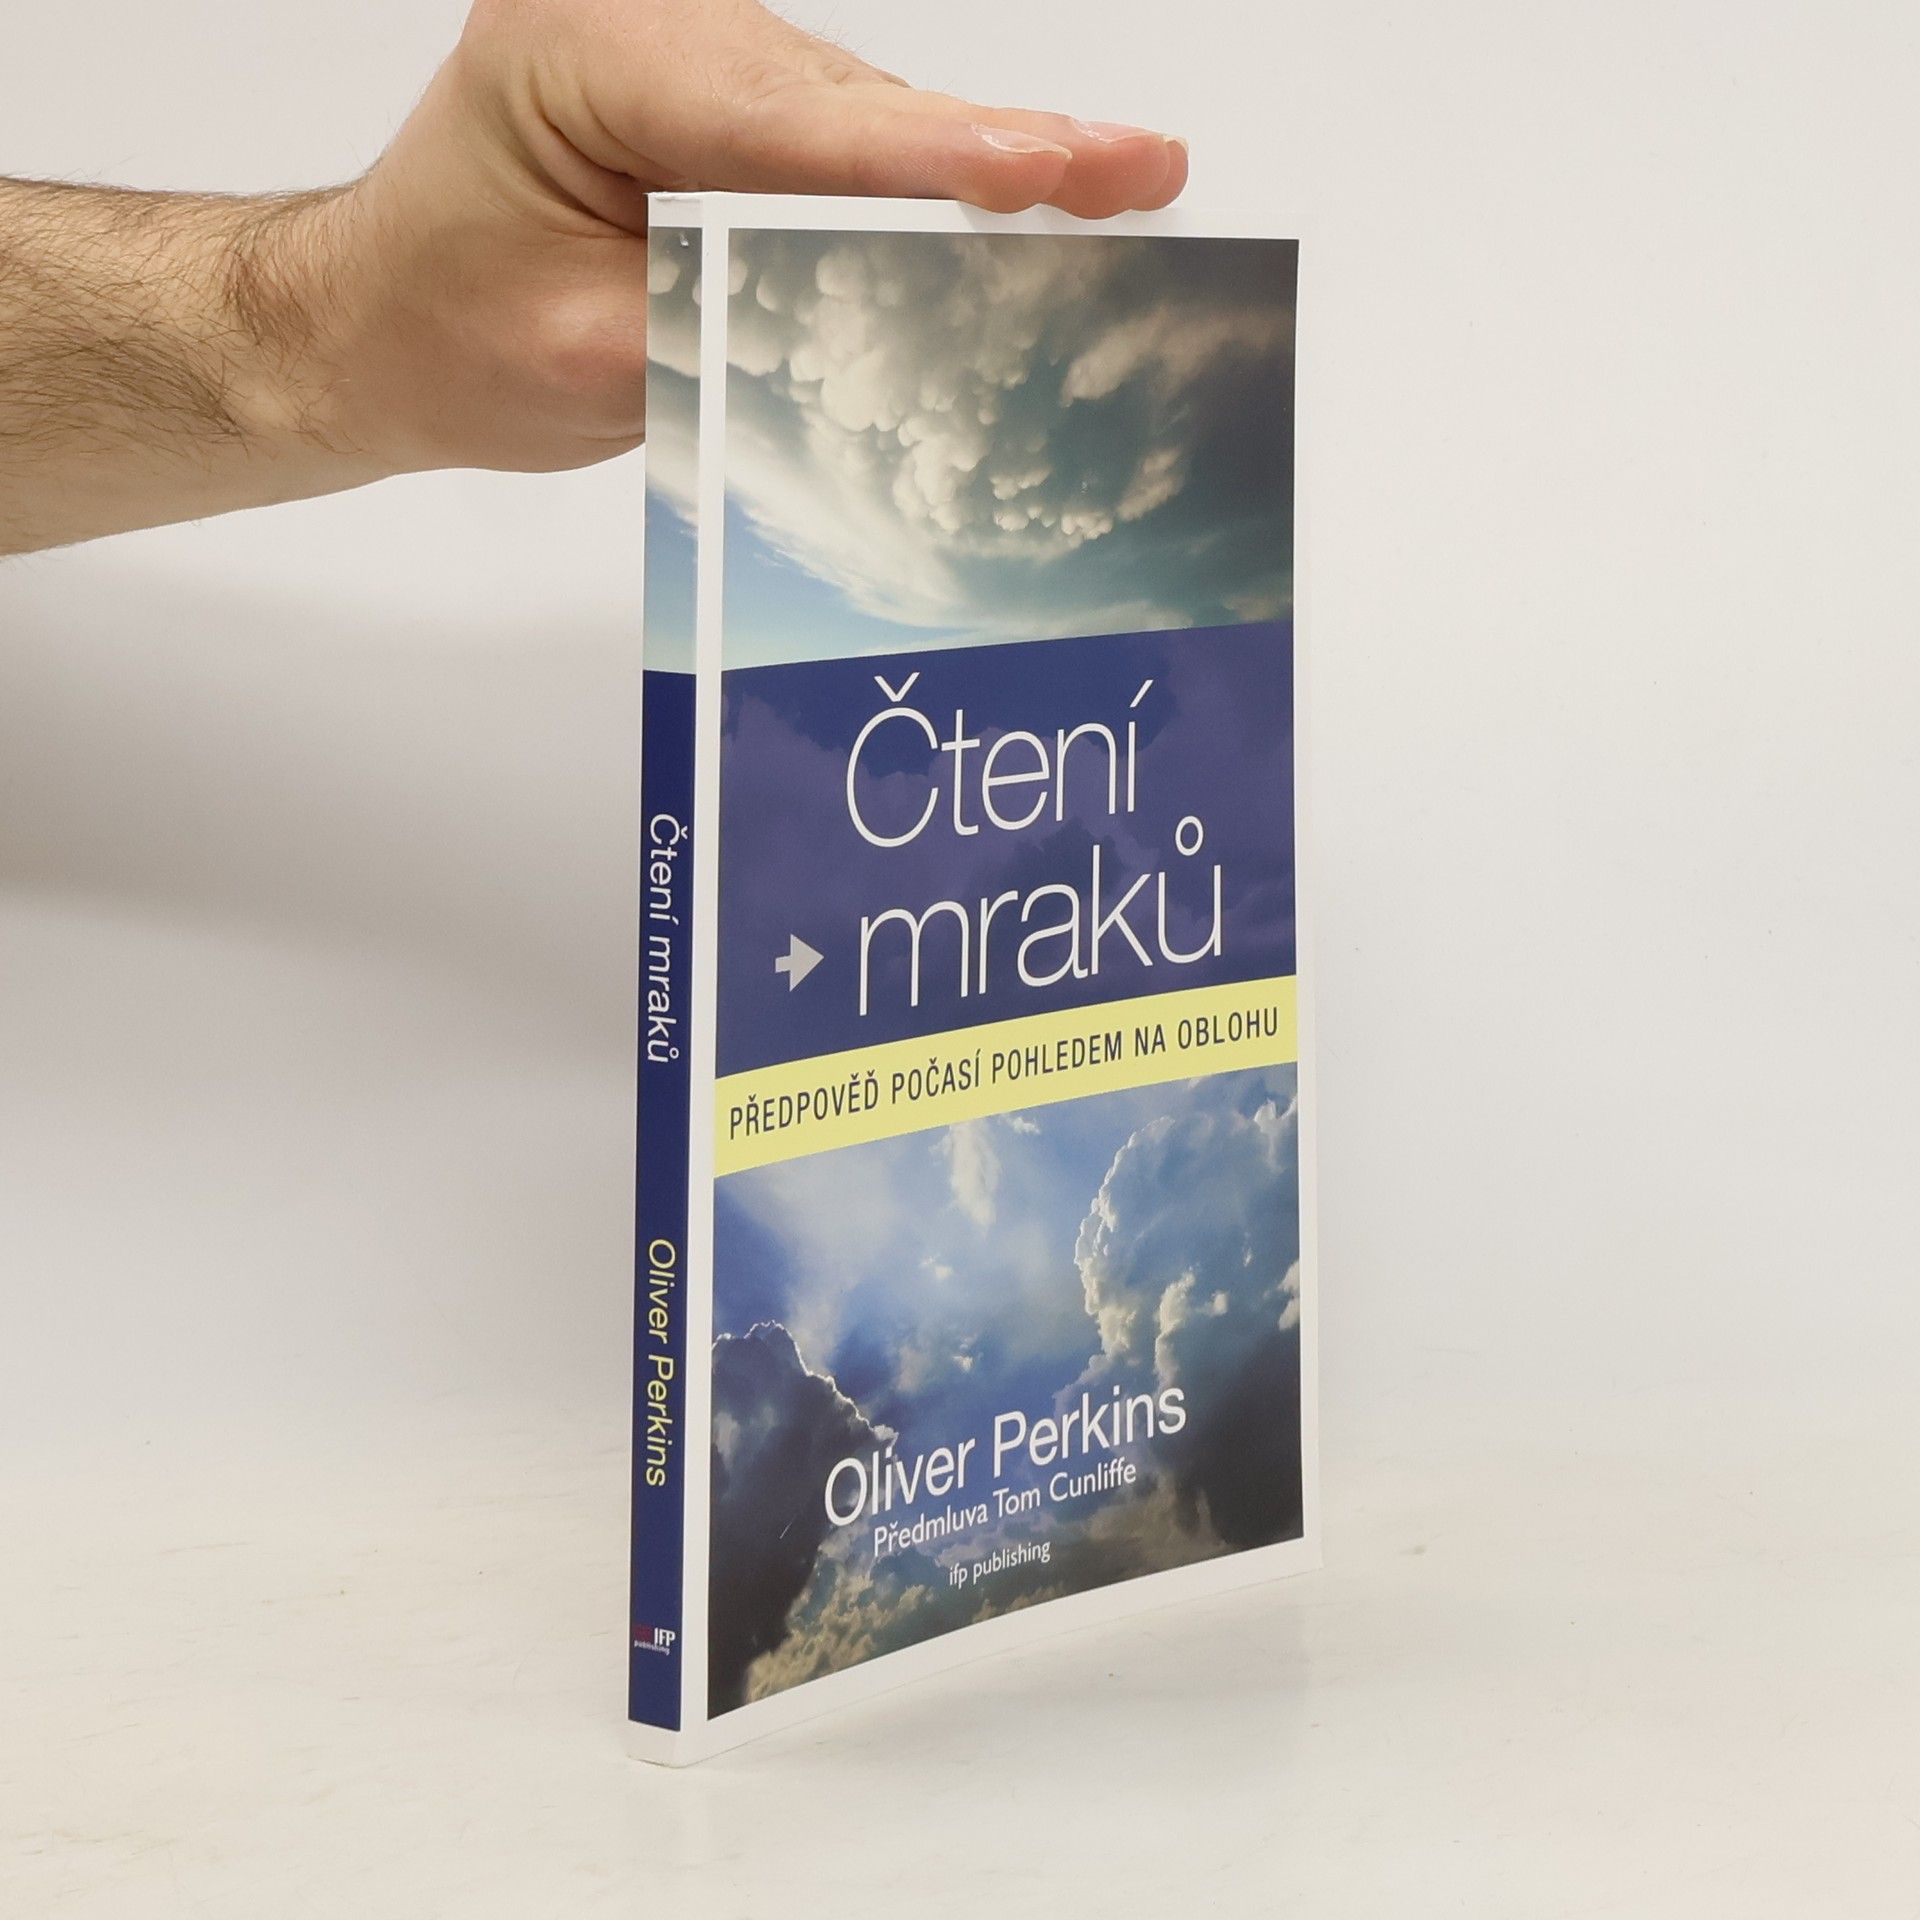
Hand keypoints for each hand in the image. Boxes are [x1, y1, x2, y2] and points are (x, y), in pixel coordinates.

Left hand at [306, 0, 1187, 475]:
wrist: (392, 321)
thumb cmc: (449, 331)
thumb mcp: (583, 358)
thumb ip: (722, 338)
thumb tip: (867, 340)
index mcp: (579, 53)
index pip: (779, 119)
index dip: (922, 159)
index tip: (1042, 172)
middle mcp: (648, 26)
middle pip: (847, 105)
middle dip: (992, 153)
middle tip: (1138, 169)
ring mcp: (698, 57)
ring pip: (866, 122)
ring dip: (976, 177)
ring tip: (1115, 192)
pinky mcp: (734, 105)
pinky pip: (853, 147)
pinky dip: (929, 195)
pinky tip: (1028, 206)